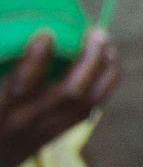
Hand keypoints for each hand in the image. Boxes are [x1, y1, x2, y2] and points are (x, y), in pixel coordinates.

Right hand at [0, 30, 115, 166]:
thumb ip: (1, 69)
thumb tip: (9, 38)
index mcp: (2, 110)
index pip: (23, 85)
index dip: (37, 59)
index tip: (47, 33)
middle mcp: (27, 121)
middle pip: (70, 92)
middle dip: (89, 60)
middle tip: (97, 32)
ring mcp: (47, 130)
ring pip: (88, 102)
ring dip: (104, 72)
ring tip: (108, 47)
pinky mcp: (58, 134)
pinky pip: (88, 110)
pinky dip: (103, 87)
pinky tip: (107, 67)